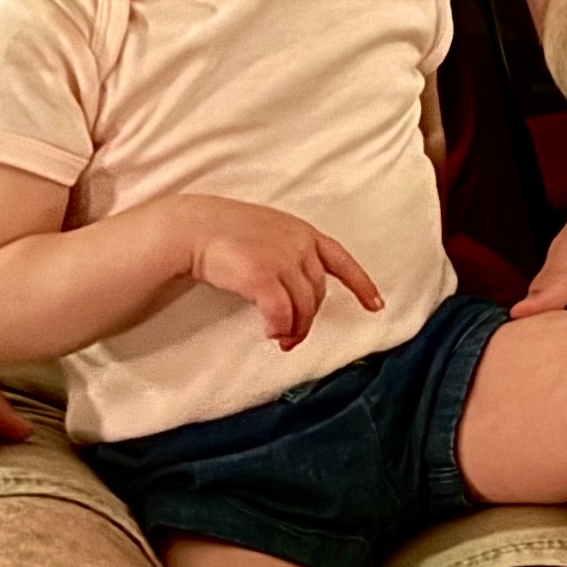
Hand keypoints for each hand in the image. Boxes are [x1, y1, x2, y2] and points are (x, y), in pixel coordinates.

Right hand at [177, 195, 384, 351]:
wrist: (190, 227)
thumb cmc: (222, 231)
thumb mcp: (265, 232)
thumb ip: (286, 253)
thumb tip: (293, 290)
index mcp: (302, 231)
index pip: (342, 260)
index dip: (361, 284)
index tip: (376, 305)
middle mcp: (299, 244)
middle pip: (318, 292)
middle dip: (309, 319)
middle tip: (294, 337)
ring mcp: (282, 259)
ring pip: (303, 307)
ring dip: (295, 329)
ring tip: (282, 339)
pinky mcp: (263, 277)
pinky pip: (281, 314)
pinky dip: (280, 328)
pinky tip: (272, 334)